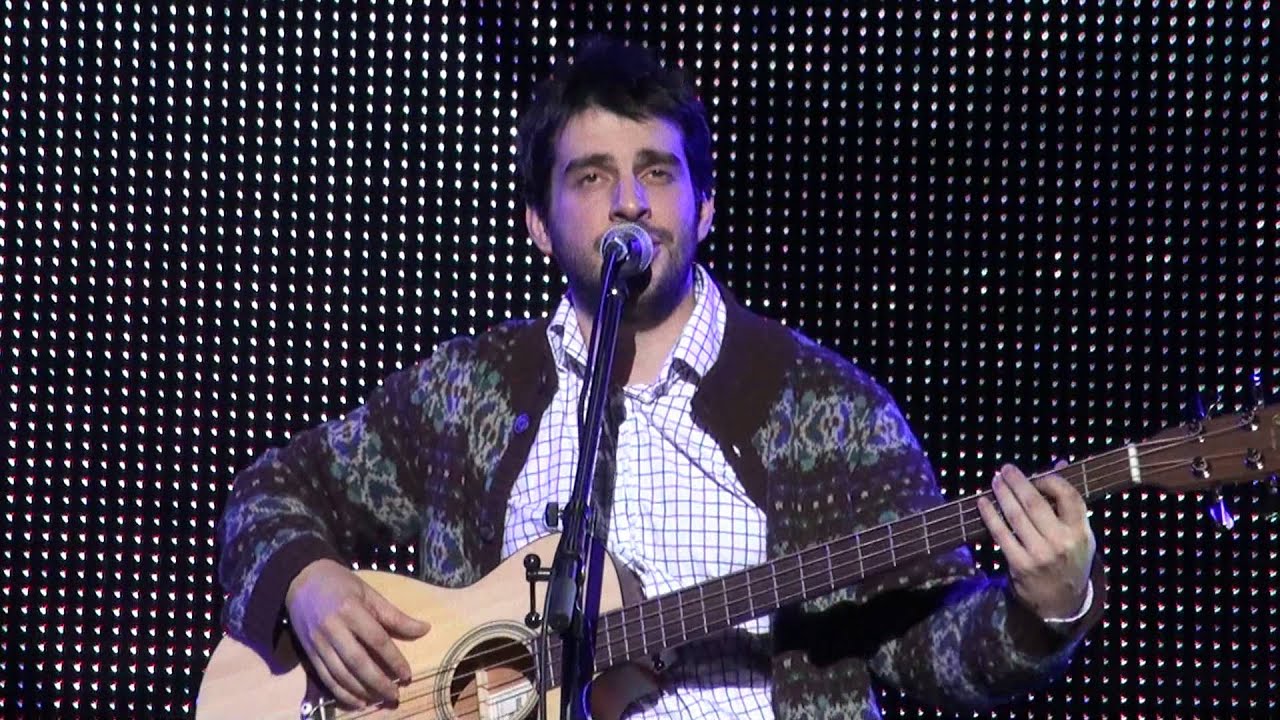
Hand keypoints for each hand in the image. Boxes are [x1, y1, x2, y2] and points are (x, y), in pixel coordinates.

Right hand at [285, 559, 430, 707]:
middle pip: (358, 662)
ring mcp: (319, 643)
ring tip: (379, 699)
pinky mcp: (309, 653)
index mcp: (351, 610)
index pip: (377, 640)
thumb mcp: (369, 593)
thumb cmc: (340, 584)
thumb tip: (425, 629)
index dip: (393, 659)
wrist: (300, 580)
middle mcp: (333, 628)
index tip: (406, 675)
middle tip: (395, 696)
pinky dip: (341, 692)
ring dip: (361, 691)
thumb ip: (394, 615)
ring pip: (341, 674)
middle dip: (378, 682)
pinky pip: (325, 677)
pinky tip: (356, 701)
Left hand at [976, 463, 1095, 620]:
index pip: (1068, 496)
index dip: (1051, 480)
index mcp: (1080, 532)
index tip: (1037, 475)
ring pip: (1016, 516)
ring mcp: (1040, 554)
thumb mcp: (1079, 534)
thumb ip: (1070, 502)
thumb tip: (1060, 463)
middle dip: (1018, 482)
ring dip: (1002, 494)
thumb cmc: (1069, 560)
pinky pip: (1001, 534)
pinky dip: (990, 516)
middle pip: (1035, 503)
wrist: (1062, 602)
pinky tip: (983, 503)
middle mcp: (1061, 542)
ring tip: (995, 481)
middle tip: (1006, 470)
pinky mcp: (1020, 564)